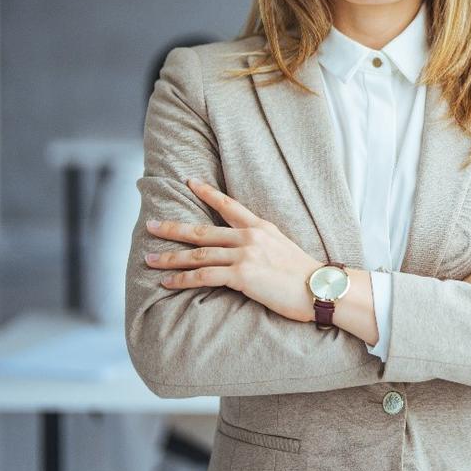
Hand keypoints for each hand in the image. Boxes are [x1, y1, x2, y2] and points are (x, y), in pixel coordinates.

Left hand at [143, 178, 320, 322]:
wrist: (320, 288)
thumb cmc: (306, 275)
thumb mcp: (284, 248)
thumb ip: (262, 244)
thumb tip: (247, 250)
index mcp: (261, 227)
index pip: (229, 204)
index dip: (207, 193)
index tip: (189, 182)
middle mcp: (250, 237)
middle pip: (202, 230)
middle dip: (173, 228)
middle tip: (151, 224)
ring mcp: (245, 255)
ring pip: (198, 254)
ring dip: (170, 258)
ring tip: (150, 259)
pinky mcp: (241, 276)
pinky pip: (203, 276)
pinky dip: (182, 279)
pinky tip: (168, 281)